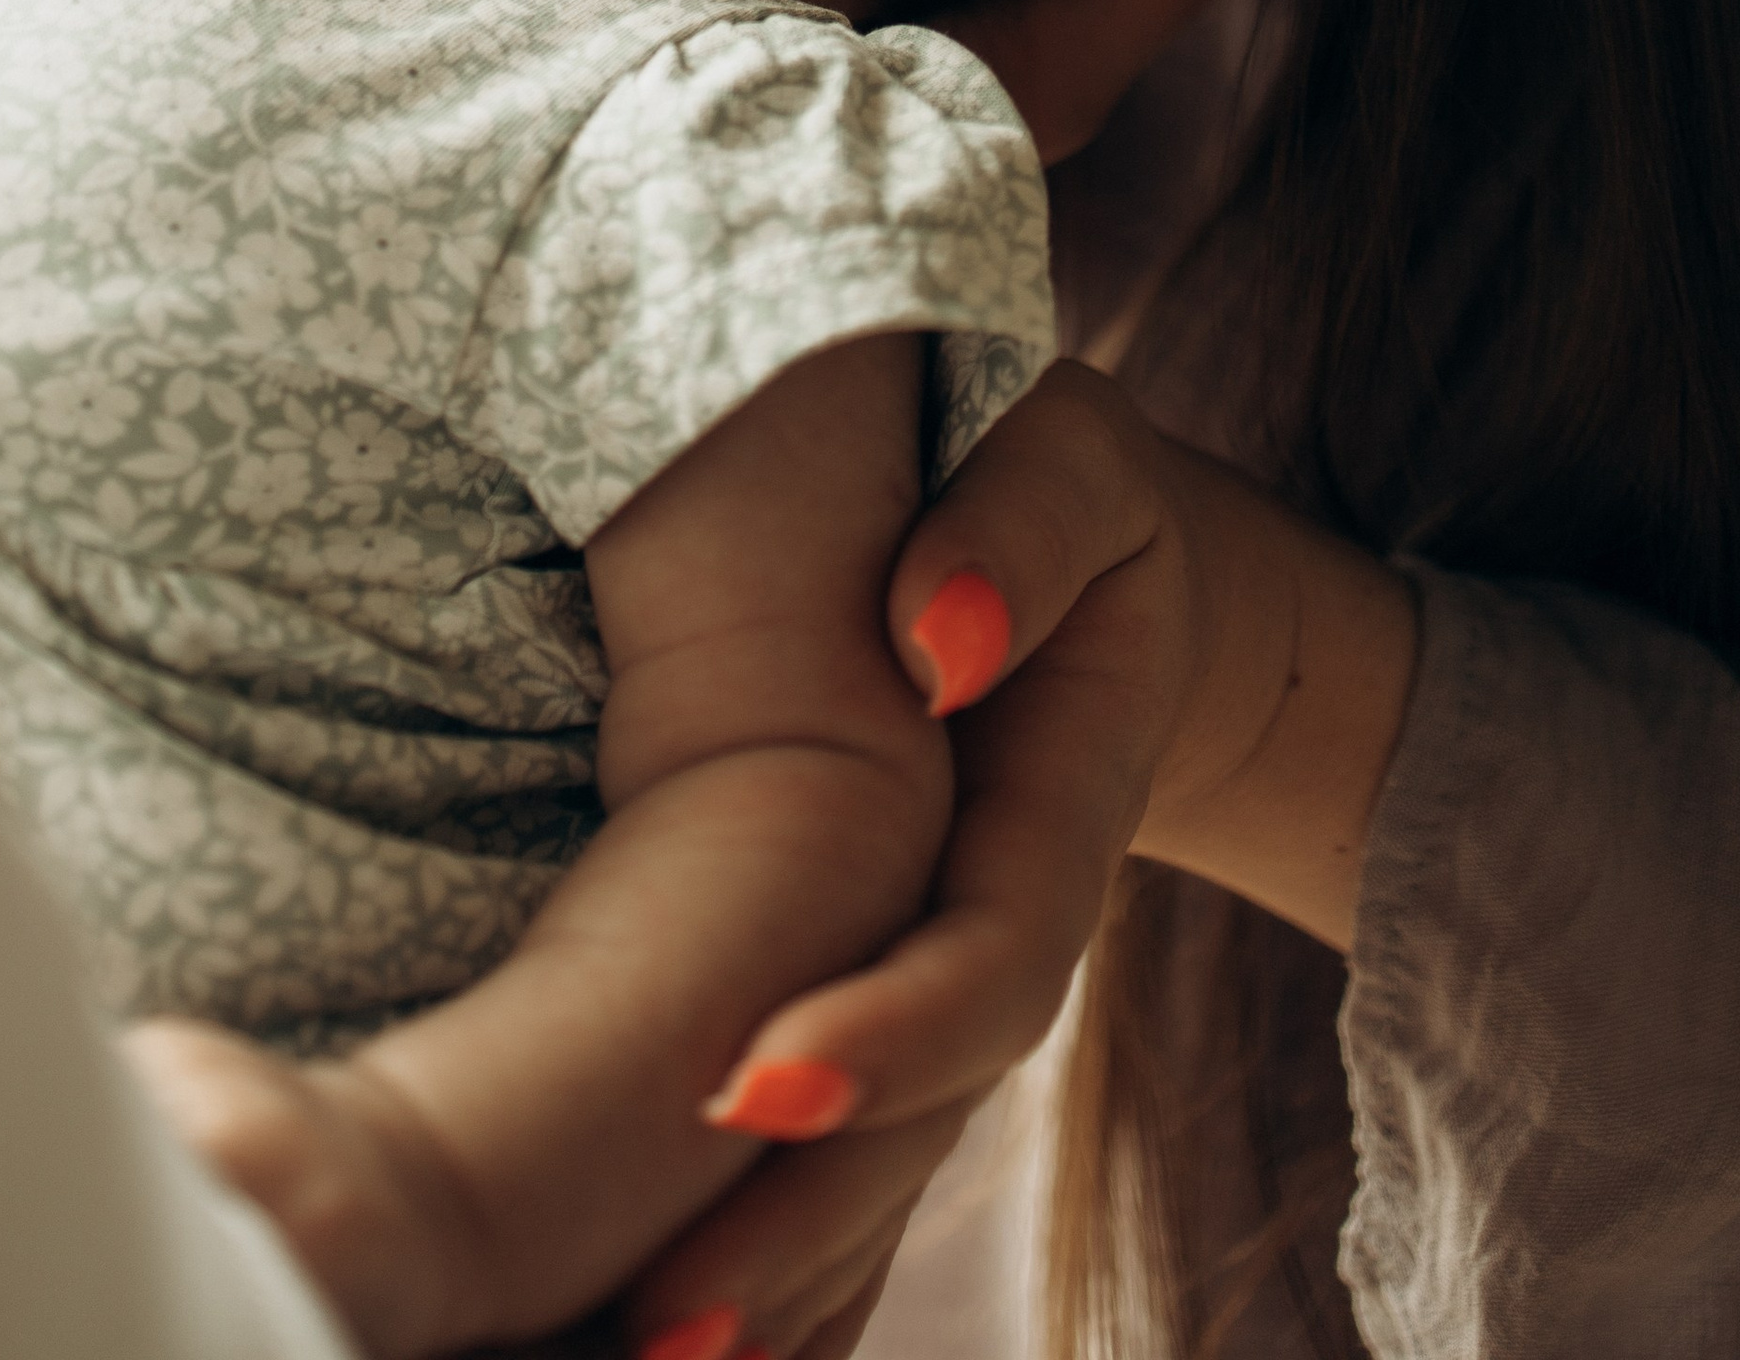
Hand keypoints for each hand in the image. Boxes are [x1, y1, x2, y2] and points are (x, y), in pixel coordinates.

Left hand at [604, 365, 1415, 1359]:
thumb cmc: (1058, 501)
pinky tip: (635, 1346)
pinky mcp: (877, 1013)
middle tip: (663, 1318)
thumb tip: (931, 638)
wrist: (1104, 589)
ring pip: (873, 1176)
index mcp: (1058, 811)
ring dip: (768, 1283)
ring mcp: (937, 989)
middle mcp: (1002, 933)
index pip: (986, 958)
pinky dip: (765, 1267)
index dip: (890, 1035)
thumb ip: (1021, 534)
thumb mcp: (1069, 467)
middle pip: (921, 1117)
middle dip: (799, 1226)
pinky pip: (835, 1163)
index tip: (756, 1083)